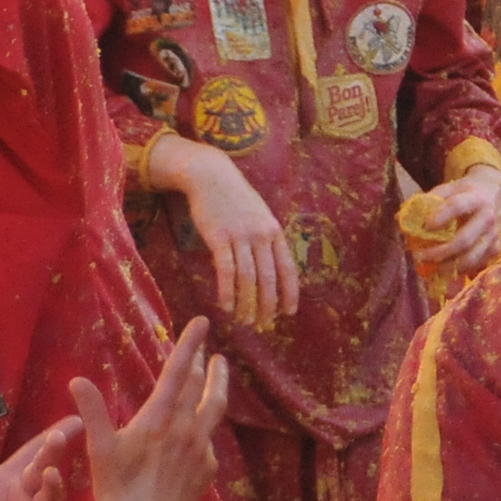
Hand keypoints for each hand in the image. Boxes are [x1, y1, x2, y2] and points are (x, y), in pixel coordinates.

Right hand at [71, 317, 230, 500]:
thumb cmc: (117, 489)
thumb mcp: (99, 449)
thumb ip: (92, 412)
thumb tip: (77, 380)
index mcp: (159, 418)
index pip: (177, 371)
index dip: (189, 343)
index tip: (203, 321)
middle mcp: (186, 428)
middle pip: (200, 385)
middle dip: (202, 362)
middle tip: (206, 346)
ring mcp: (201, 448)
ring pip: (213, 408)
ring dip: (216, 386)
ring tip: (220, 370)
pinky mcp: (208, 468)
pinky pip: (209, 441)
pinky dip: (203, 429)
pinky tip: (198, 432)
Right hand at [147, 134, 297, 329]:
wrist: (211, 176)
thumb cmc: (235, 199)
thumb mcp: (259, 215)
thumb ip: (267, 239)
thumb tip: (272, 268)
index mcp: (274, 231)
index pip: (287, 268)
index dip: (289, 292)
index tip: (288, 313)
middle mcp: (261, 234)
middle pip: (268, 277)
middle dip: (267, 304)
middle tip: (263, 324)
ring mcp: (240, 235)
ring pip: (248, 278)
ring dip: (246, 303)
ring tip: (244, 320)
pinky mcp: (219, 237)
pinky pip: (226, 270)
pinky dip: (227, 291)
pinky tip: (224, 306)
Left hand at [407, 164, 500, 275]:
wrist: (493, 192)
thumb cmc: (465, 192)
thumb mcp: (448, 188)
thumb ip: (426, 201)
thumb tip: (400, 218)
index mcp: (475, 197)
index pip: (457, 206)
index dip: (440, 217)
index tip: (425, 227)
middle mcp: (488, 217)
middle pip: (464, 239)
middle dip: (440, 252)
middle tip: (419, 256)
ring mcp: (494, 234)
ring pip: (472, 257)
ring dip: (448, 266)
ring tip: (430, 267)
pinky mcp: (496, 247)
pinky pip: (478, 265)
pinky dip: (461, 271)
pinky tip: (446, 270)